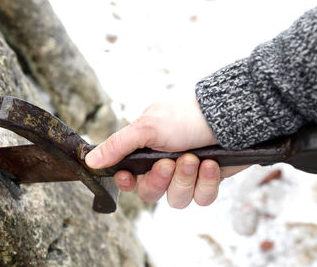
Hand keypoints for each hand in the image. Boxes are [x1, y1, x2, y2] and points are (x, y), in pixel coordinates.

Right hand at [85, 97, 248, 207]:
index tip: (129, 176)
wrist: (228, 116)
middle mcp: (164, 166)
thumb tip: (89, 160)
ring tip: (195, 158)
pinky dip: (207, 182)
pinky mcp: (207, 182)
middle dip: (160, 180)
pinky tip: (211, 164)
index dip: (127, 183)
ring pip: (177, 200)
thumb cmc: (185, 116)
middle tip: (170, 162)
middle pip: (151, 194)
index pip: (128, 179)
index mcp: (145, 152)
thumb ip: (117, 146)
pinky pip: (202, 198)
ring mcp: (186, 176)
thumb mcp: (146, 128)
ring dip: (186, 179)